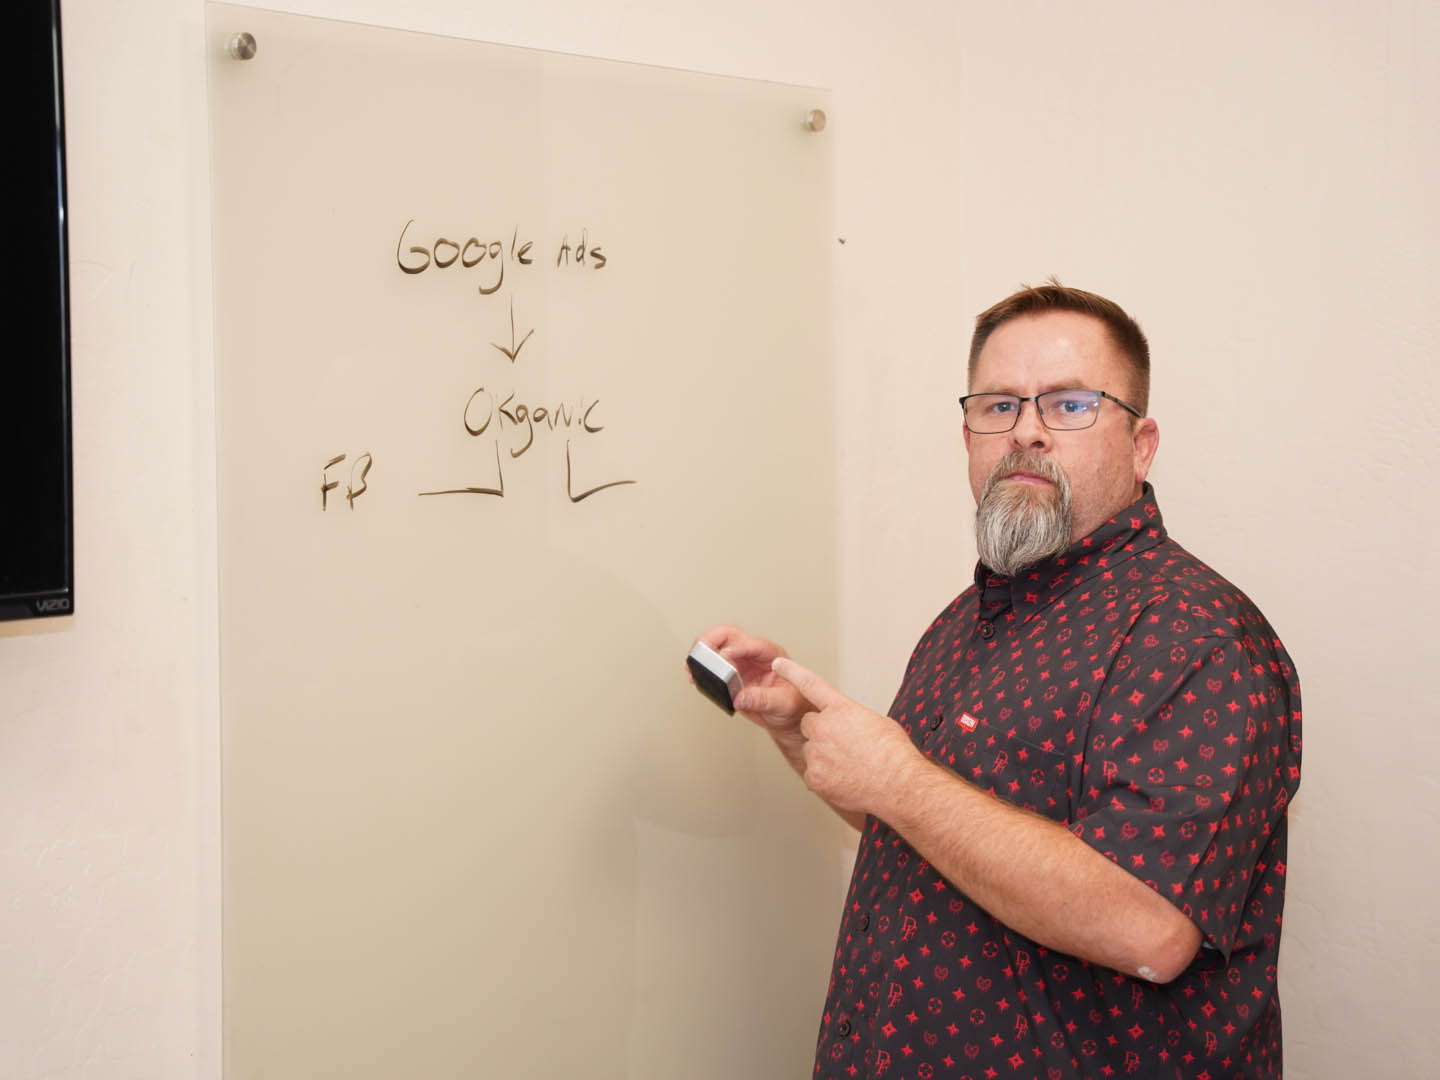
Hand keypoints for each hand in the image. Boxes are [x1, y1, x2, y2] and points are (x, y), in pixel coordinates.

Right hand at [691, 625, 808, 736]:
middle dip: (712, 639)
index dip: (738, 648)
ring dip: (702, 651)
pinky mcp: (730, 674)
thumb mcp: (784, 703)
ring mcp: (740, 663)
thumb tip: (742, 697)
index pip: (754, 644)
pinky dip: (701, 666)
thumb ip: (764, 699)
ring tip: (693, 664)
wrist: (789, 716)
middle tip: (702, 652)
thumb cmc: (794, 704)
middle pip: (729, 635)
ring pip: (716, 645)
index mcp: (772, 655)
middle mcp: (754, 654)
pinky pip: (712, 663)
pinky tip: (694, 673)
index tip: (725, 655)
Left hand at [771, 656, 921, 816]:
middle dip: (822, 732)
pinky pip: (813, 773)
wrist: (900, 786)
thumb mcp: (878, 722)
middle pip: (809, 724)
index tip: (778, 664)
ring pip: (811, 750)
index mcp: (841, 709)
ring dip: (825, 756)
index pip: (810, 684)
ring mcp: (817, 753)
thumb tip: (848, 723)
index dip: (792, 672)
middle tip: (845, 745)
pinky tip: (846, 779)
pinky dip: (826, 777)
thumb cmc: (895, 755)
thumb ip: (853, 716)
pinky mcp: (814, 776)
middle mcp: (824, 727)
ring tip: (851, 765)